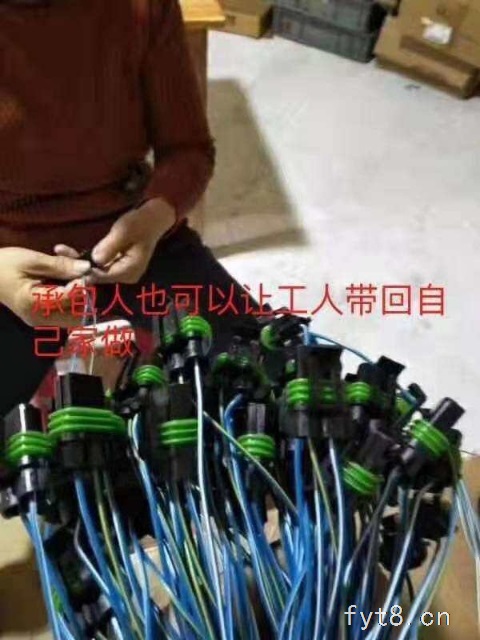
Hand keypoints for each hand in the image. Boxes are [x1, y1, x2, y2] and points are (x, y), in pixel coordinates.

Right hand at [0, 247, 90, 326]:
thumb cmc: (4, 264)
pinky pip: (65, 312)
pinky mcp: (43, 316)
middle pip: (76, 315)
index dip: (81, 284)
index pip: (68, 299)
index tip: (86, 270)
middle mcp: (40, 318)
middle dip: (85, 295)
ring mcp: (42, 320)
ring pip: (74, 316)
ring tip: (75, 275)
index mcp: (34, 304)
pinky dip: (72, 298)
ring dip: (80, 296)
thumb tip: (86, 268)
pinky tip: (67, 280)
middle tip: (83, 274)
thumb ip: (60, 265)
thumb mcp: (32, 260)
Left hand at [55, 199, 175, 284]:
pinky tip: (69, 251)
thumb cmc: (140, 223)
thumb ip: (109, 246)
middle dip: (78, 265)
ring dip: (79, 261)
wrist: (153, 217)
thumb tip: (94, 259)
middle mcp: (125, 276)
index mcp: (129, 271)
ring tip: (59, 250)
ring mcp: (120, 271)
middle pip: (97, 275)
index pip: (101, 276)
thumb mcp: (124, 231)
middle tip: (58, 252)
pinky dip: (85, 258)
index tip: (65, 260)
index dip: (83, 269)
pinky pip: (98, 264)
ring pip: (95, 270)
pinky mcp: (116, 264)